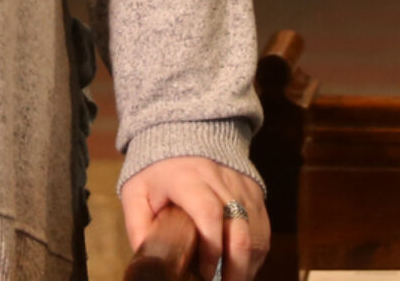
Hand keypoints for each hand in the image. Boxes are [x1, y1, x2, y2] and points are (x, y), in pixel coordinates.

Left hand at [121, 154, 268, 280]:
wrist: (185, 132)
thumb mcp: (136, 192)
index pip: (208, 213)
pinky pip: (263, 230)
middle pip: (240, 229)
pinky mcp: (255, 193)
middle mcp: (220, 180)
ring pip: (256, 233)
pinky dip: (256, 255)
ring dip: (248, 266)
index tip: (203, 274)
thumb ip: (138, 226)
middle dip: (236, 268)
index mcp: (187, 178)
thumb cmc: (158, 169)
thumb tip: (148, 264)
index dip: (210, 248)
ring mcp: (242, 186)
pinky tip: (242, 270)